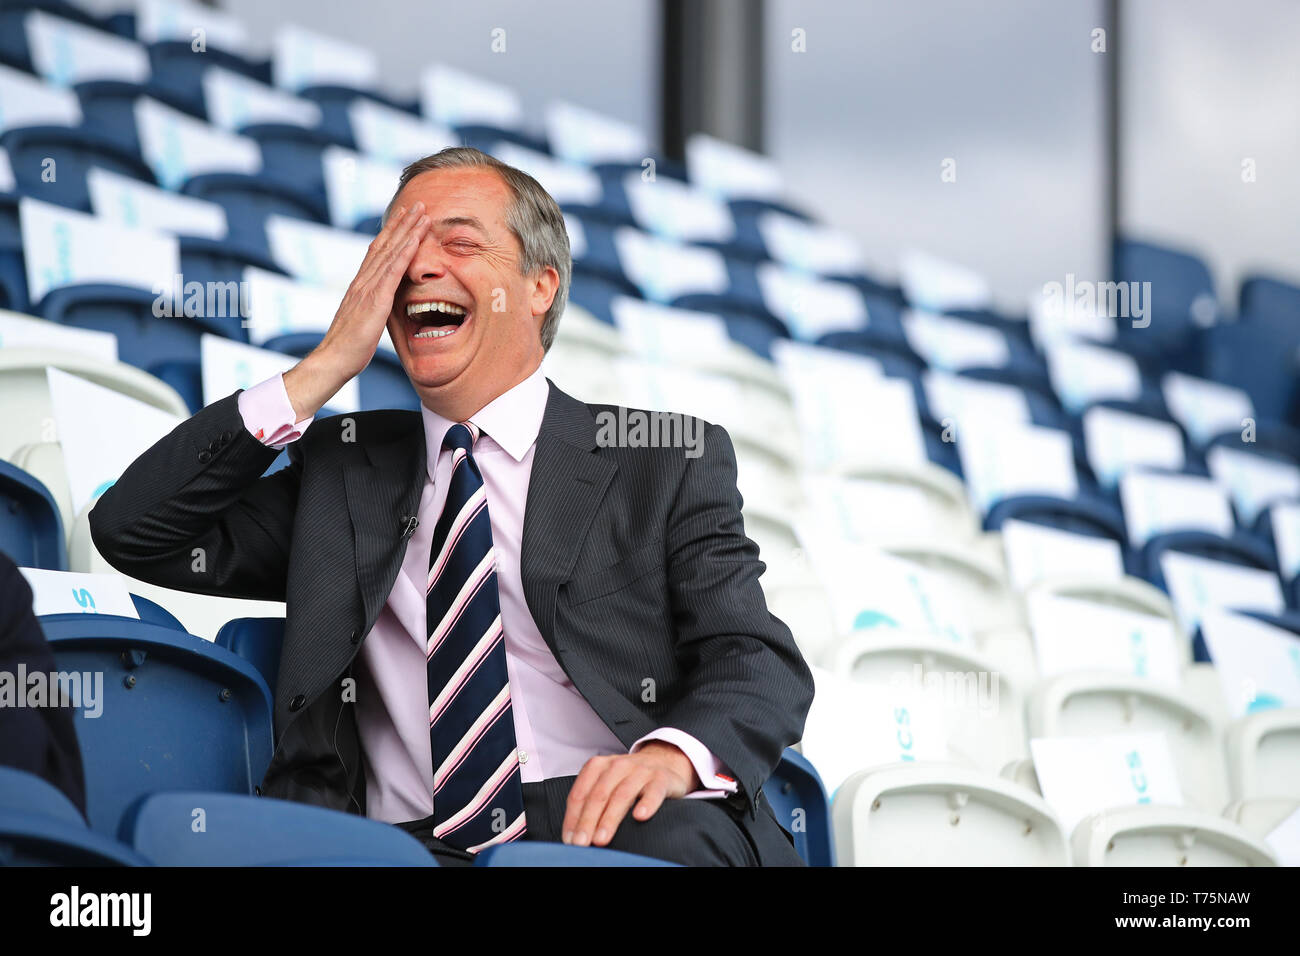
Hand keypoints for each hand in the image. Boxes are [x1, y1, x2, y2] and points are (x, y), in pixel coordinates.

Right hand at [283, 201, 427, 419]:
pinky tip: (416, 239)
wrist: (334, 359)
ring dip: (407, 231)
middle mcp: (363, 280)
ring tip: (422, 213)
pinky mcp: (375, 300)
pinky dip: (405, 253)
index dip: (391, 232)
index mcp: (361, 284)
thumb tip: (382, 303)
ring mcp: (368, 288)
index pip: (377, 251)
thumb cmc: (349, 346)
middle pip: (384, 244)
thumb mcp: (364, 320)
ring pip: (390, 252)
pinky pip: (393, 271)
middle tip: (418, 204)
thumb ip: (373, 306)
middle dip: (402, 222)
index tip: (404, 215)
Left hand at [562, 742, 701, 846]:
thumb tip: (573, 835)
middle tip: (581, 843)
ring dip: (610, 819)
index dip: (572, 818)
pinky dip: (647, 804)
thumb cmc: (628, 779)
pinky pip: (653, 791)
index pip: (580, 794)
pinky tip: (640, 816)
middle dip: (587, 821)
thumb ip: (590, 803)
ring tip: (601, 839)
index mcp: (598, 766)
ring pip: (622, 795)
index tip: (569, 839)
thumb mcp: (606, 784)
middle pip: (599, 795)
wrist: (663, 762)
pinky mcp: (661, 778)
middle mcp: (617, 766)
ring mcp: (640, 771)